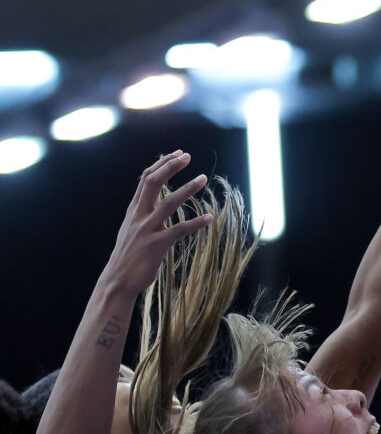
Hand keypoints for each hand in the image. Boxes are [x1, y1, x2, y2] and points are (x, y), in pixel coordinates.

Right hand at [107, 152, 212, 295]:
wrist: (117, 280)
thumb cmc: (129, 255)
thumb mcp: (133, 228)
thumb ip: (145, 212)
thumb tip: (159, 198)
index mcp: (134, 210)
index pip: (146, 179)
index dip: (162, 164)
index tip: (178, 154)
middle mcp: (139, 216)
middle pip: (153, 182)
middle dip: (170, 167)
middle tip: (188, 156)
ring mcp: (147, 230)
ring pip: (168, 203)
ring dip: (187, 189)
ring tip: (203, 178)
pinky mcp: (156, 246)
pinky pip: (179, 230)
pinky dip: (196, 223)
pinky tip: (210, 217)